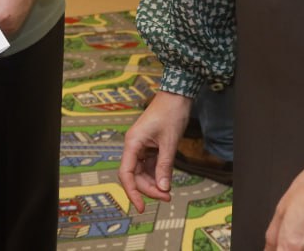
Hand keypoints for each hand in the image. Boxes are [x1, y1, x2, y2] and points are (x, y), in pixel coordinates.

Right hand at [117, 91, 190, 212]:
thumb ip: (165, 166)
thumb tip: (163, 188)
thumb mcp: (169, 142)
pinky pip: (149, 166)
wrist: (177, 95)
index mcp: (133, 143)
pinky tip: (166, 181)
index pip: (126, 174)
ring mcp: (141, 146)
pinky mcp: (149, 146)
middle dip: (149, 189)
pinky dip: (157, 175)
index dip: (132, 192)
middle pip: (134, 175)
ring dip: (154, 183)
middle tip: (167, 197)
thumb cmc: (171, 113)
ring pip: (142, 172)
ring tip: (168, 192)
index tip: (141, 207)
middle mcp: (133, 146)